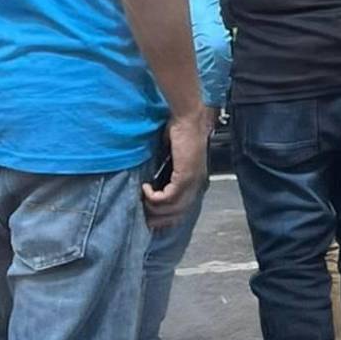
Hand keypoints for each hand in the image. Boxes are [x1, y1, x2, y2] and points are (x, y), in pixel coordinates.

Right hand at [143, 107, 207, 229]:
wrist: (188, 120)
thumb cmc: (180, 133)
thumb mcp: (174, 158)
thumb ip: (168, 172)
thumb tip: (154, 184)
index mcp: (196, 181)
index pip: (183, 209)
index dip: (167, 217)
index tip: (152, 219)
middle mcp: (197, 184)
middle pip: (178, 213)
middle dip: (159, 218)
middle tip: (144, 219)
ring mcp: (192, 182)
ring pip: (172, 208)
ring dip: (153, 207)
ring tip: (142, 199)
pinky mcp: (185, 176)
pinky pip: (167, 197)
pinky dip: (153, 197)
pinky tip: (145, 188)